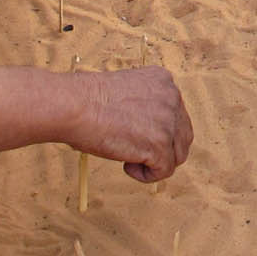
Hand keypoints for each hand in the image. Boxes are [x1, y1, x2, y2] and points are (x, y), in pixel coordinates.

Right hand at [66, 67, 193, 182]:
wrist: (74, 106)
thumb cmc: (85, 100)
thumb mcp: (124, 91)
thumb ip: (142, 104)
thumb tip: (145, 129)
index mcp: (162, 80)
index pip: (175, 113)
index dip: (157, 130)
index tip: (134, 133)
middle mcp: (172, 97)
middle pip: (182, 135)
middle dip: (162, 149)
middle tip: (135, 152)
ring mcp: (168, 121)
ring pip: (176, 155)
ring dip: (155, 162)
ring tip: (128, 158)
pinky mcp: (160, 144)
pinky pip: (164, 171)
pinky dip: (146, 175)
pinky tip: (126, 165)